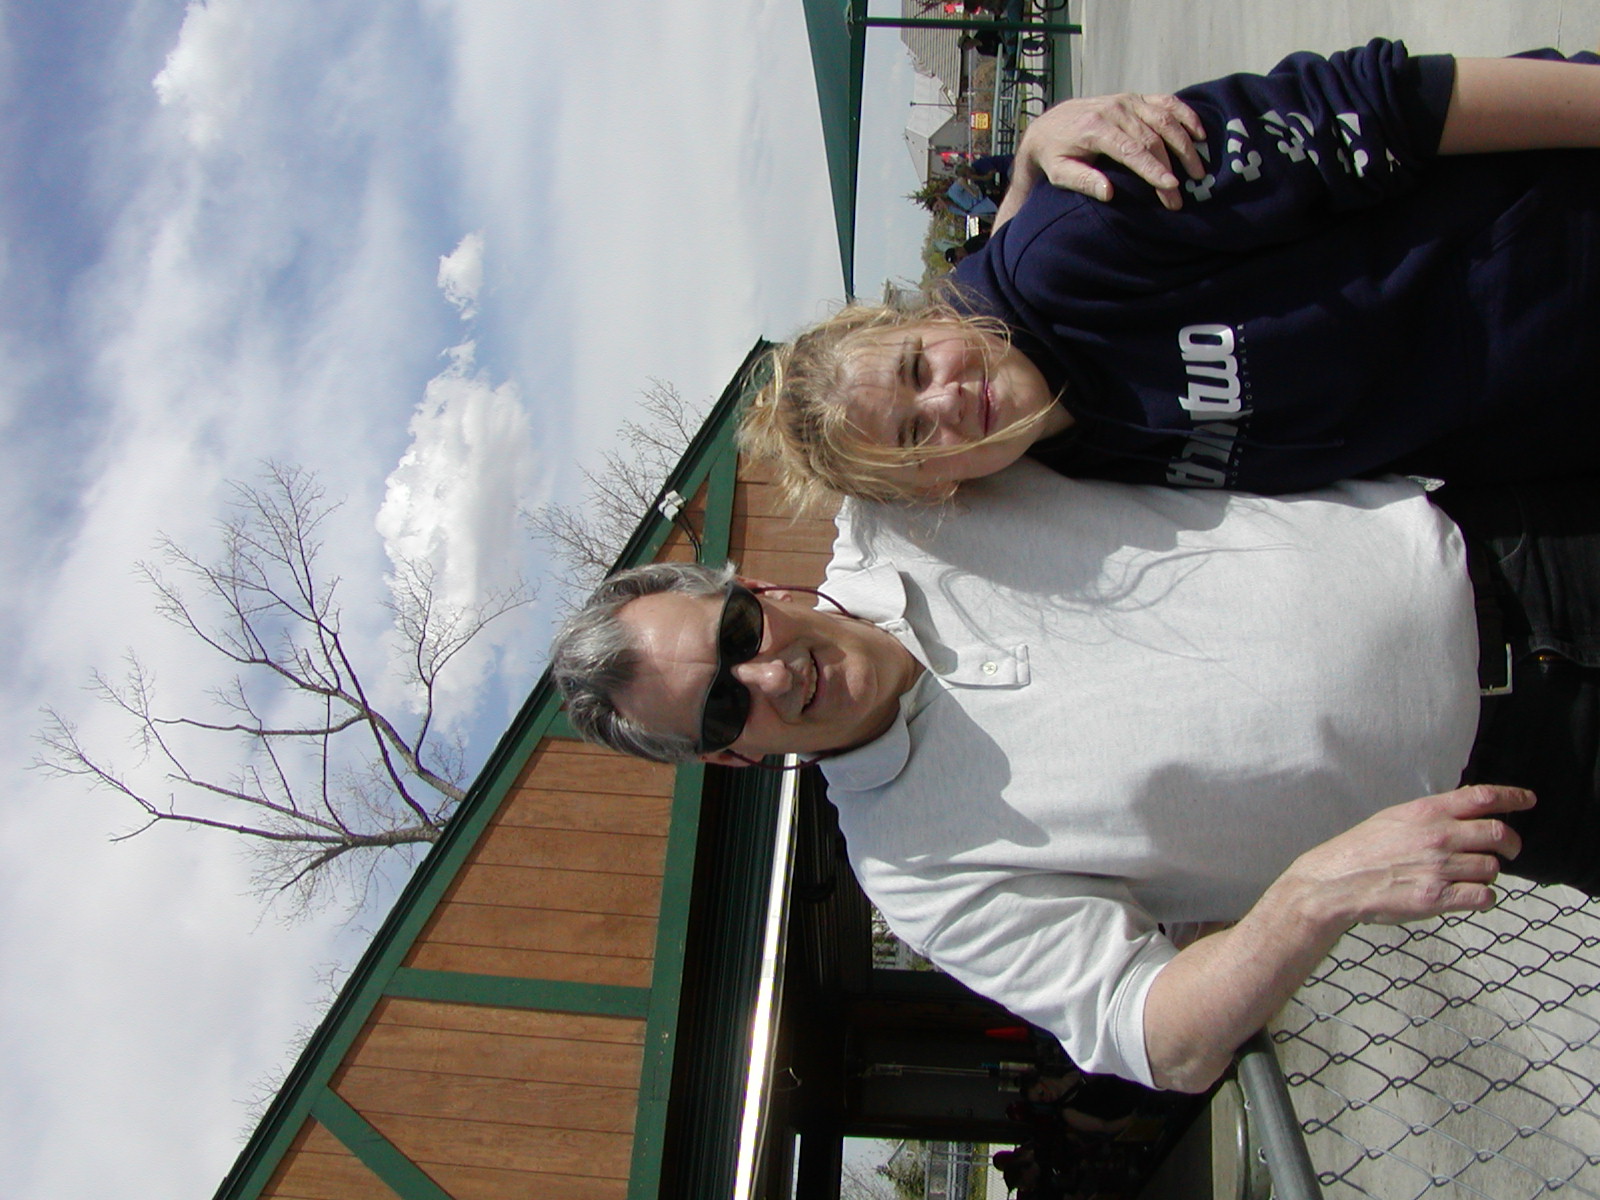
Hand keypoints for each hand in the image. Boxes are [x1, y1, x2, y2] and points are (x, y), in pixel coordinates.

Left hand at [998, 92, 1206, 225]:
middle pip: (1152, 139)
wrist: (1049, 125)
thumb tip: (1109, 193)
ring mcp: (1127, 100)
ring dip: (1185, 145)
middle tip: (1179, 197)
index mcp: (1095, 127)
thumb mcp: (1059, 172)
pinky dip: (1186, 116)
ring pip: (1165, 120)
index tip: (1171, 188)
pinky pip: (1167, 102)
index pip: (1131, 150)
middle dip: (1171, 168)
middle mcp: (1114, 109)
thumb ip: (1081, 181)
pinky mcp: (1135, 98)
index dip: (1153, 170)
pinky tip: (1200, 134)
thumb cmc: (1055, 155)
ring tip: (1198, 170)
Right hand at [1285, 784, 1532, 926]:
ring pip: (1492, 868)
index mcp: (1426, 812)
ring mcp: (1439, 867)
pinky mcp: (1438, 897)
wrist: (1337, 881)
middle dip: (1512, 844)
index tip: (1528, 801)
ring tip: (1470, 876)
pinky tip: (1469, 895)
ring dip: (1488, 874)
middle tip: (1510, 851)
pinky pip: (1484, 897)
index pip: (1482, 797)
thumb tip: (1466, 814)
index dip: (1513, 797)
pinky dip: (1484, 898)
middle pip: (1499, 834)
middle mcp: (1438, 836)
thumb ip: (1431, 814)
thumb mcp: (1395, 817)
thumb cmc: (1362, 849)